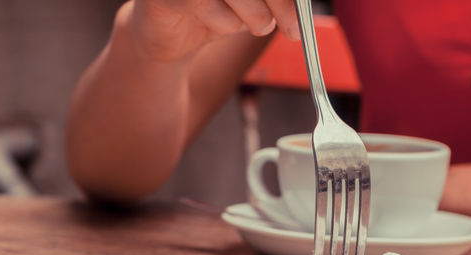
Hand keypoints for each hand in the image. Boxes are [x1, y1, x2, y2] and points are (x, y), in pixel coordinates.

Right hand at [122, 0, 297, 61]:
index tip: (302, 10)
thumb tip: (300, 5)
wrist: (168, 35)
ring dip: (255, 17)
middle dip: (279, 3)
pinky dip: (226, 25)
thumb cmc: (216, 7)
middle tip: (293, 29)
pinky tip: (217, 23)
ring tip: (255, 24)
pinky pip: (207, 8)